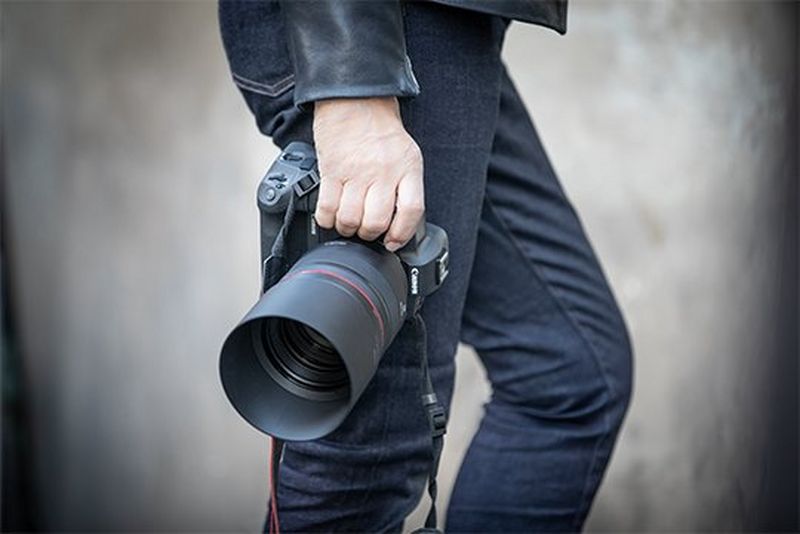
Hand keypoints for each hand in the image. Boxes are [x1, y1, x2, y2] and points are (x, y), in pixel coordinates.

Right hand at [312, 97, 423, 251]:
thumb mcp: (406, 154)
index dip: (402, 234)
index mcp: (407, 168)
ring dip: (347, 229)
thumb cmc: (381, 128)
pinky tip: (330, 216)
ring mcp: (356, 172)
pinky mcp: (331, 171)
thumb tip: (397, 219)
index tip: (393, 241)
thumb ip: (405, 184)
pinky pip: (327, 208)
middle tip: (366, 231)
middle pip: (376, 221)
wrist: (355, 99)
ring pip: (350, 219)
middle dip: (370, 234)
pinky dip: (327, 219)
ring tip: (348, 224)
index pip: (411, 211)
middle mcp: (383, 172)